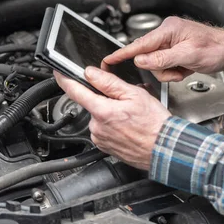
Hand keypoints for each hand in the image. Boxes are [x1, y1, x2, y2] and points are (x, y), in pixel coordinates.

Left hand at [53, 68, 170, 169]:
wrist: (164, 149)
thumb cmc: (154, 124)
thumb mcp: (134, 94)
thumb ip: (109, 82)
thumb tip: (91, 73)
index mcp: (102, 111)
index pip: (75, 91)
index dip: (65, 80)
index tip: (58, 73)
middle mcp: (97, 127)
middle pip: (91, 104)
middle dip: (105, 99)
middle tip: (126, 101)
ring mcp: (100, 138)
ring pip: (99, 117)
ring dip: (111, 113)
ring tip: (131, 117)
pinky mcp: (105, 147)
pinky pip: (104, 130)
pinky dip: (113, 126)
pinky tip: (129, 127)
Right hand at [103, 16, 223, 81]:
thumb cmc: (215, 48)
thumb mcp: (188, 55)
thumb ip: (163, 59)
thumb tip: (141, 61)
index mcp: (167, 30)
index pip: (139, 44)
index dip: (122, 53)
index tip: (107, 61)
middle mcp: (166, 35)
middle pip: (148, 58)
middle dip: (162, 69)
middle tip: (178, 69)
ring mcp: (170, 44)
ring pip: (156, 66)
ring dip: (170, 72)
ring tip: (185, 69)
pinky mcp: (174, 53)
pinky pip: (165, 67)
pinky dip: (175, 72)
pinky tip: (186, 69)